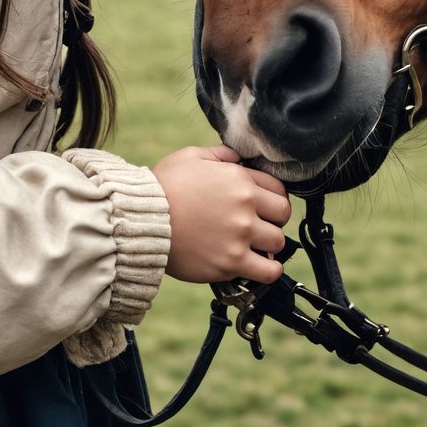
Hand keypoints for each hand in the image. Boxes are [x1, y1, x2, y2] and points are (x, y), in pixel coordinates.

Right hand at [150, 145, 292, 284]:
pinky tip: (262, 267)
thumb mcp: (191, 156)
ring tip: (257, 246)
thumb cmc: (163, 187)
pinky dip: (270, 271)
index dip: (272, 197)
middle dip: (274, 219)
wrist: (143, 221)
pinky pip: (268, 271)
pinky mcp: (231, 263)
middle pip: (283, 215)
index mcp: (239, 179)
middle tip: (260, 225)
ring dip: (270, 245)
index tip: (264, 206)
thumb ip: (219, 154)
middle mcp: (246, 207)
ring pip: (278, 243)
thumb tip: (237, 157)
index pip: (278, 189)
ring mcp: (240, 237)